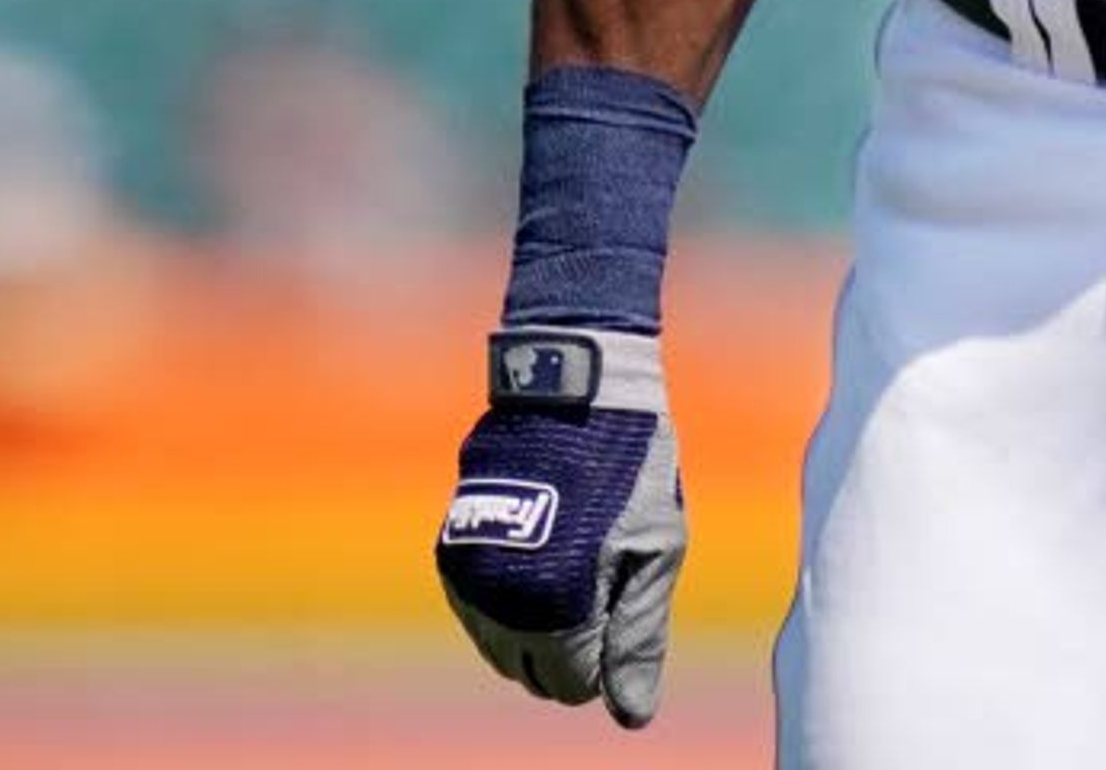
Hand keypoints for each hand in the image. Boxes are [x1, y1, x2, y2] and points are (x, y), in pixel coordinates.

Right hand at [434, 327, 686, 726]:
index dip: (604, 663)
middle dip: (571, 651)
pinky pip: (477, 613)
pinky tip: (543, 556)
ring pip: (499, 648)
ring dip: (536, 630)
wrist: (572, 391)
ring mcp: (467, 579)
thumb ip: (639, 637)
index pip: (572, 686)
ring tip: (577, 565)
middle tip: (606, 589)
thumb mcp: (655, 551)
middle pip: (531, 674)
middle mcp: (499, 604)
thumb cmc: (630, 470)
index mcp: (557, 609)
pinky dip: (507, 604)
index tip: (623, 611)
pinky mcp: (450, 552)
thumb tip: (634, 716)